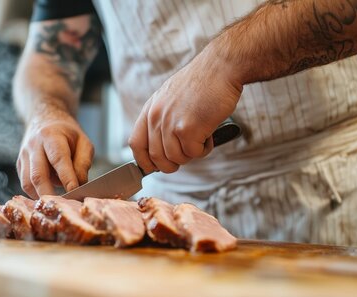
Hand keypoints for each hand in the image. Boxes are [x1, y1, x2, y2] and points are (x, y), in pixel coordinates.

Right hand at [17, 114, 93, 197]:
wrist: (44, 120)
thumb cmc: (67, 134)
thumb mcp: (83, 142)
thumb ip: (83, 163)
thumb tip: (79, 185)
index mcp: (51, 136)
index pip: (58, 158)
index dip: (66, 177)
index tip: (74, 191)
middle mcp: (33, 145)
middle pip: (38, 174)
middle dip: (49, 194)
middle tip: (62, 207)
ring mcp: (23, 155)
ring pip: (28, 183)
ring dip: (42, 196)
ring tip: (57, 202)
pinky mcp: (19, 165)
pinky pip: (26, 184)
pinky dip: (37, 193)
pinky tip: (48, 195)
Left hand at [128, 46, 242, 173]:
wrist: (220, 68)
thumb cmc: (202, 83)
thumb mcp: (171, 97)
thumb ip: (163, 119)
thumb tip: (161, 148)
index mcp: (150, 109)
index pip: (136, 144)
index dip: (144, 161)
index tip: (153, 168)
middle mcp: (156, 116)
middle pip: (156, 157)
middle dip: (173, 163)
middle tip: (187, 152)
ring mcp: (170, 123)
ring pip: (176, 159)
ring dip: (191, 154)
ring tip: (202, 137)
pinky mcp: (187, 129)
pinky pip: (193, 154)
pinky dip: (204, 149)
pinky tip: (209, 133)